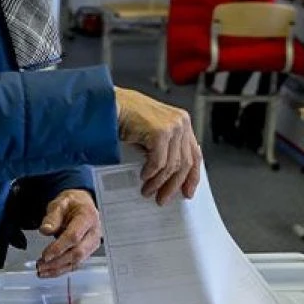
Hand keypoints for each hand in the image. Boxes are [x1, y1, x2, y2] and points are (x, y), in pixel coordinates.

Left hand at [35, 189, 101, 277]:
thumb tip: (45, 230)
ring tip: (41, 270)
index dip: (59, 247)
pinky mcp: (87, 252)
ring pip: (77, 261)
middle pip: (77, 252)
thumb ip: (52, 217)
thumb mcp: (60, 203)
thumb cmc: (72, 203)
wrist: (82, 205)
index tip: (45, 255)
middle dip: (57, 262)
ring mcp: (92, 244)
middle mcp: (93, 232)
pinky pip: (75, 264)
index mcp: (87, 217)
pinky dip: (61, 270)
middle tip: (41, 265)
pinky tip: (48, 271)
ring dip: (58, 268)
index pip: (74, 236)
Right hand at [115, 87, 201, 204]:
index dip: (192, 176)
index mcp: (182, 122)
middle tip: (164, 198)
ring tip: (148, 191)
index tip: (187, 191)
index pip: (194, 154)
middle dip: (174, 185)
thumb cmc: (126, 116)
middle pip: (185, 163)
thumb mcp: (152, 132)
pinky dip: (150, 173)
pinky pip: (159, 163)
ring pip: (172, 166)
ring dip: (158, 183)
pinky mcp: (161, 132)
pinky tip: (143, 177)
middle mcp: (181, 122)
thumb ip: (165, 147)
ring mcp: (173, 126)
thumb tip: (169, 175)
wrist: (109, 105)